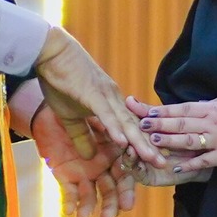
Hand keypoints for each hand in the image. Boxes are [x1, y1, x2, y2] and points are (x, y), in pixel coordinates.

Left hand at [32, 105, 135, 216]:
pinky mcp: (64, 173)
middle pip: (112, 185)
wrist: (46, 104)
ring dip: (89, 205)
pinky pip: (68, 190)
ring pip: (91, 192)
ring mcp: (83, 169)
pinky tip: (69, 211)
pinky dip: (69, 201)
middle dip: (116, 199)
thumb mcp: (90, 107)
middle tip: (123, 209)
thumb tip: (121, 141)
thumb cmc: (73, 95)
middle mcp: (101, 162)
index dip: (132, 178)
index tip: (140, 191)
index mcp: (114, 147)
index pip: (127, 166)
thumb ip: (105, 125)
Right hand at [33, 27, 161, 166]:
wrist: (51, 52)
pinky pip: (106, 114)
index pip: (130, 128)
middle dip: (149, 147)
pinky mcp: (92, 93)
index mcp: (111, 104)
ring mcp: (105, 95)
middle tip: (164, 164)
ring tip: (153, 158)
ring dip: (139, 142)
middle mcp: (114, 99)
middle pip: (134, 127)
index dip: (142, 145)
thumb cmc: (61, 80)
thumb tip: (89, 157)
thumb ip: (81, 136)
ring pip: (125, 122)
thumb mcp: (70, 115)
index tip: (155, 161)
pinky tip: (123, 142)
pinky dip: (115, 128)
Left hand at [132, 92, 216, 169]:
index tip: (147, 110)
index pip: (183, 108)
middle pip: (181, 123)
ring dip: (169, 142)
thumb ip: (216, 104)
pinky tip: (176, 167)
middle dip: (159, 124)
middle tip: (140, 125)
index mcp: (215, 107)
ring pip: (189, 141)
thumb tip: (200, 106)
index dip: (163, 110)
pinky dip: (190, 165)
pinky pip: (206, 161)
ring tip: (151, 142)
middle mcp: (214, 122)